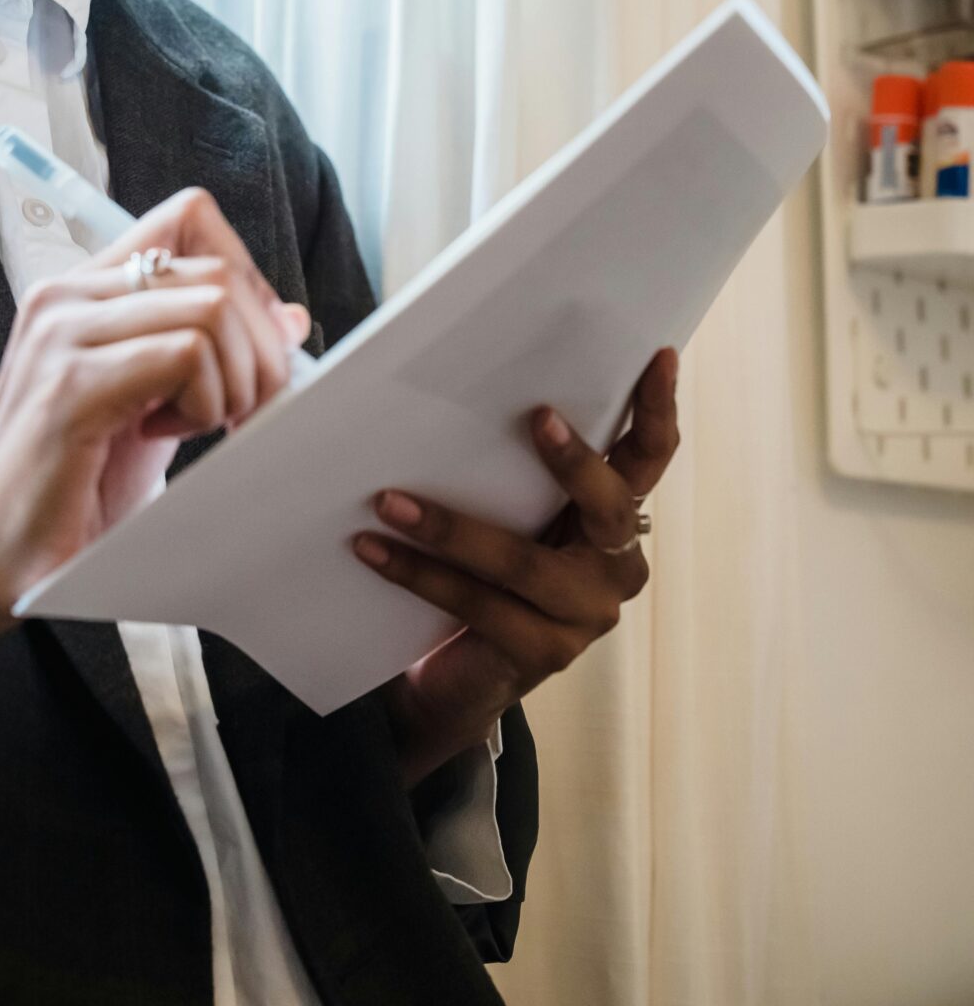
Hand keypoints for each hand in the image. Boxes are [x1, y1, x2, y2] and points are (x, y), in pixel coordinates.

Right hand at [0, 186, 310, 629]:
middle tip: (241, 412)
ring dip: (234, 381)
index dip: (247, 275)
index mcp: (84, 290)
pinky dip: (206, 404)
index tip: (252, 349)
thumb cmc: (71, 489)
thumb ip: (208, 352)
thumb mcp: (154, 405)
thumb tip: (290, 317)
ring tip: (196, 427)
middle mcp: (66, 295)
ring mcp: (63, 333)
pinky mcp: (70, 384)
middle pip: (218, 269)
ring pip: (213, 306)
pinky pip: (186, 355)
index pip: (191, 216)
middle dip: (260, 349)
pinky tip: (165, 438)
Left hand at [355, 345, 680, 787]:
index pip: (650, 456)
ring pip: (524, 563)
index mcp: (615, 517)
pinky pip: (479, 605)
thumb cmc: (482, 571)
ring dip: (450, 528)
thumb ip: (510, 463)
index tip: (659, 357)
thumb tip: (462, 383)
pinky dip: (420, 574)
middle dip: (576, 461)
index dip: (658, 408)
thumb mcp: (507, 508)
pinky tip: (374, 549)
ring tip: (389, 501)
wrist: (453, 676)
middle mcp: (616, 564)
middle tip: (535, 417)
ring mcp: (586, 615)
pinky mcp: (544, 654)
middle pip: (611, 506)